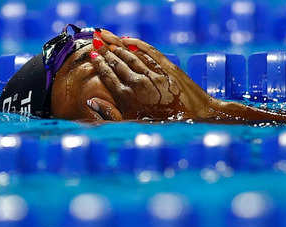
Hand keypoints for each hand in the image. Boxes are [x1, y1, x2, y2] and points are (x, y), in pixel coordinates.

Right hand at [90, 32, 213, 120]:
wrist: (195, 118)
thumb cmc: (161, 126)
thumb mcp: (132, 125)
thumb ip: (110, 113)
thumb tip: (91, 101)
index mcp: (128, 98)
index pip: (109, 76)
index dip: (100, 64)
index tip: (92, 54)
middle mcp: (138, 83)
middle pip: (118, 63)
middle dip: (106, 52)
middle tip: (97, 42)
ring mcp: (153, 74)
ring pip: (131, 56)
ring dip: (118, 47)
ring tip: (109, 40)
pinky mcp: (167, 68)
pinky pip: (148, 52)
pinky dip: (138, 44)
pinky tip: (130, 40)